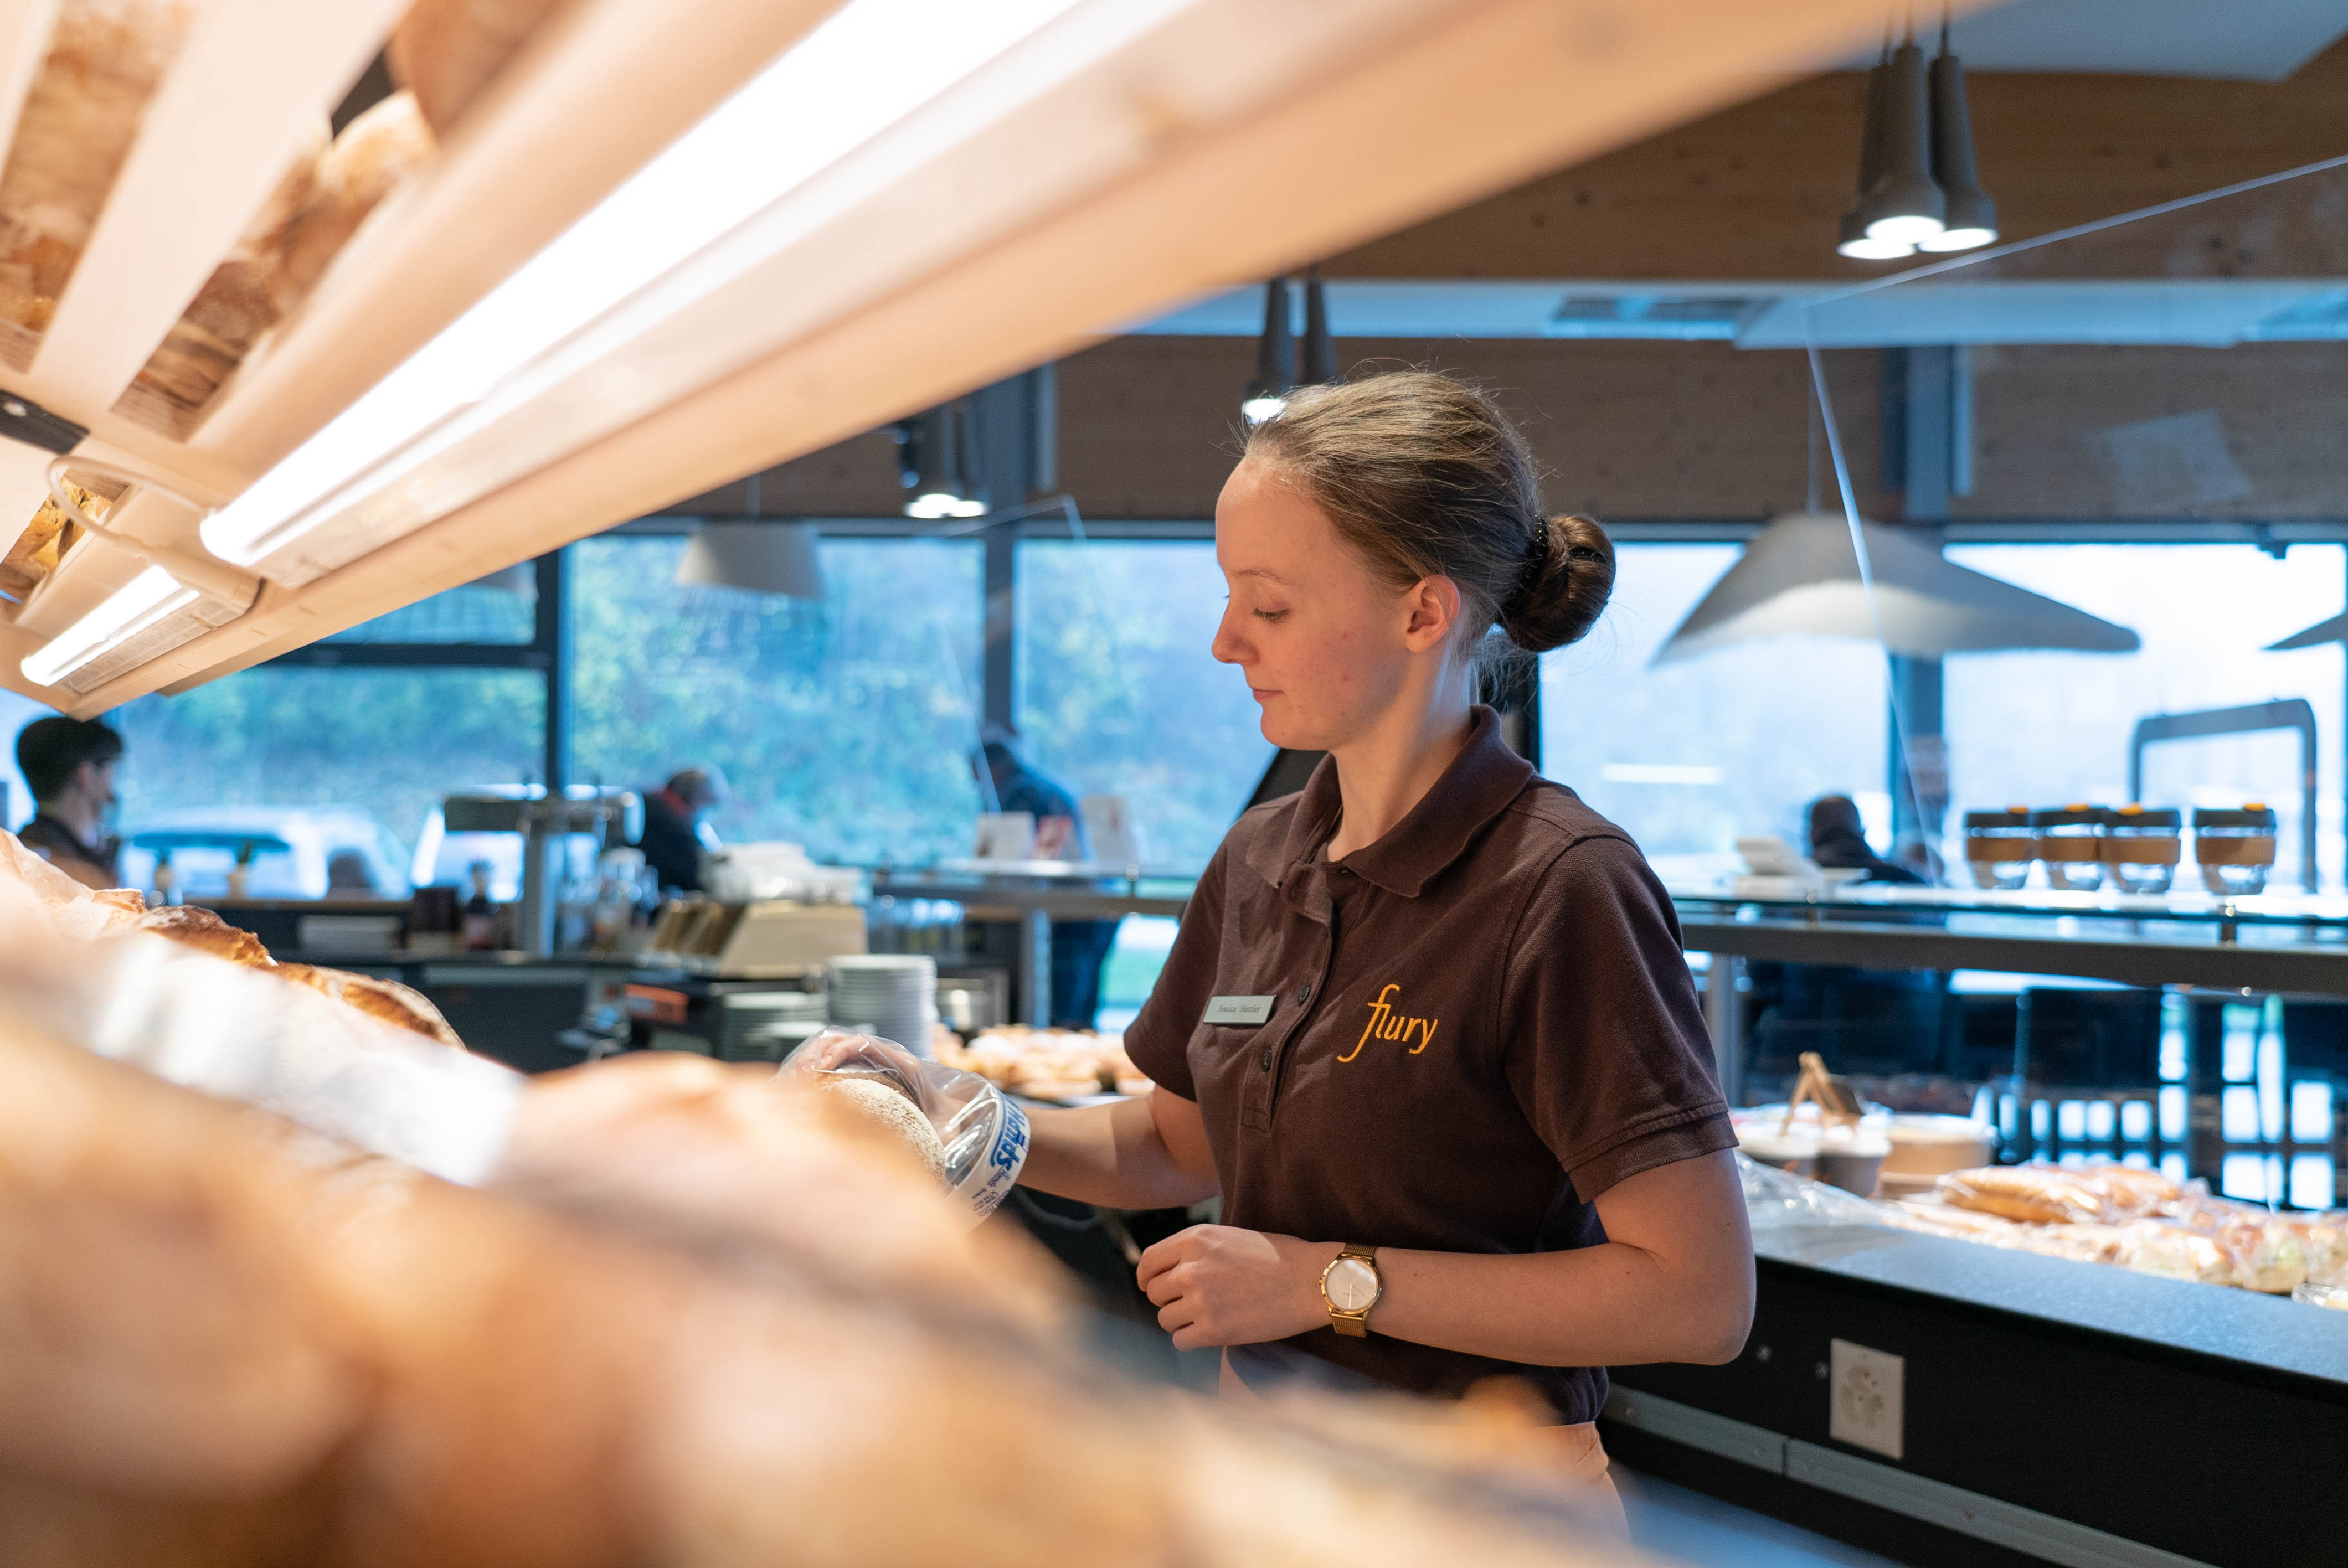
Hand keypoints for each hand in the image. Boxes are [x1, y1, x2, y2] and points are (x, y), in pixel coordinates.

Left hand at [1135, 1225, 1332, 1350]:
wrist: (1312, 1281)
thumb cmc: (1278, 1257)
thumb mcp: (1230, 1237)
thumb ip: (1197, 1251)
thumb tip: (1168, 1270)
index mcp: (1195, 1239)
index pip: (1149, 1261)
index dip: (1146, 1276)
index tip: (1150, 1286)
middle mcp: (1191, 1268)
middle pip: (1154, 1292)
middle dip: (1168, 1299)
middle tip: (1191, 1303)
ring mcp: (1201, 1300)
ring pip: (1165, 1319)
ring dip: (1181, 1320)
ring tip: (1208, 1316)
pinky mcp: (1214, 1330)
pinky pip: (1181, 1341)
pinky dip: (1192, 1339)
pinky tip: (1211, 1332)